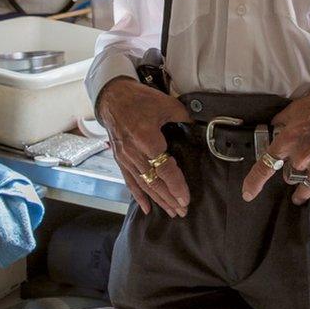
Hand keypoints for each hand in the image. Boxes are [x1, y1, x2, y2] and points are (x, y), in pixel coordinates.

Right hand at [97, 78, 192, 217]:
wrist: (113, 96)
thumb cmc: (140, 99)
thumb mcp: (166, 104)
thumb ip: (184, 119)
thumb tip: (196, 130)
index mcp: (147, 139)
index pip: (165, 170)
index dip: (176, 186)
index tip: (185, 199)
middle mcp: (134, 153)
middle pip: (154, 182)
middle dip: (170, 199)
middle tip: (183, 211)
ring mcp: (125, 158)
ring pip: (143, 185)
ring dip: (158, 200)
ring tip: (171, 212)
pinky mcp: (120, 159)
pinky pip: (129, 181)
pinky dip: (138, 196)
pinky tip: (146, 208)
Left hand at [241, 78, 309, 204]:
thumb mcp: (298, 107)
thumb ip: (282, 122)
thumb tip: (273, 129)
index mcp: (288, 141)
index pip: (265, 167)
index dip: (254, 183)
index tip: (247, 194)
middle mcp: (302, 158)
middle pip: (288, 176)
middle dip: (290, 171)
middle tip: (296, 167)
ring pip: (305, 189)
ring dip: (302, 193)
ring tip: (299, 197)